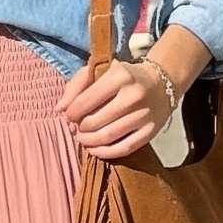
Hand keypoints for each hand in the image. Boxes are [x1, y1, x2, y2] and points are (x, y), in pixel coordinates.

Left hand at [58, 59, 176, 160]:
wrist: (162, 82)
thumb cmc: (124, 76)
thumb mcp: (100, 70)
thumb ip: (76, 85)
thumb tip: (59, 109)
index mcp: (119, 76)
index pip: (84, 102)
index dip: (71, 113)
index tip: (70, 115)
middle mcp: (133, 95)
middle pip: (94, 122)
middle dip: (79, 129)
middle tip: (77, 127)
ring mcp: (144, 115)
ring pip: (106, 137)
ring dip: (88, 142)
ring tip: (84, 138)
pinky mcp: (151, 131)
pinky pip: (123, 148)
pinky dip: (105, 153)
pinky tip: (96, 149)